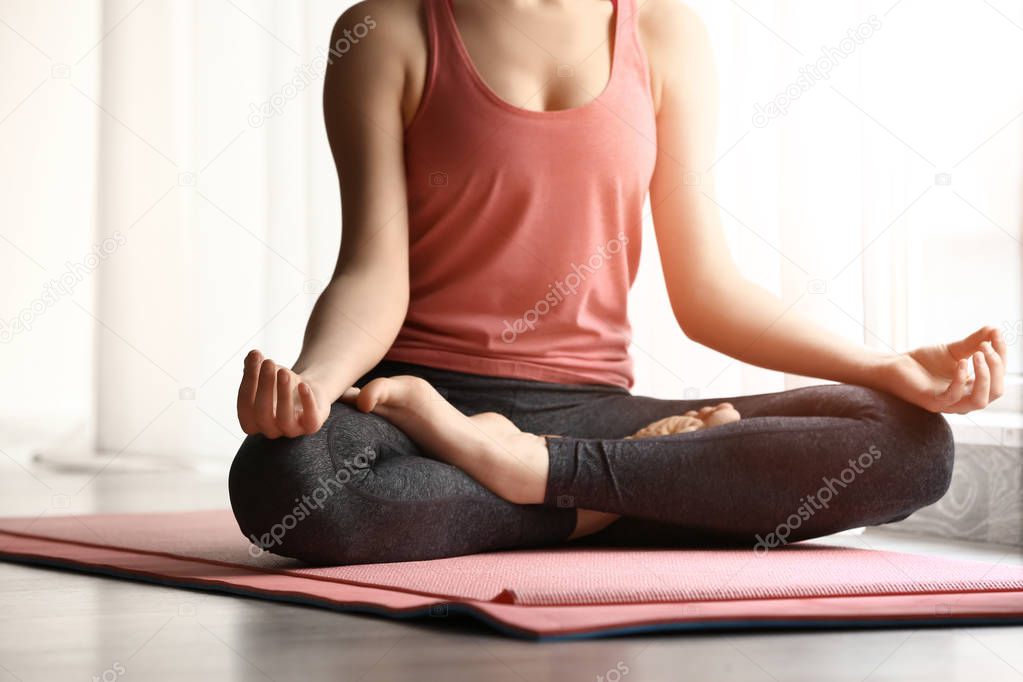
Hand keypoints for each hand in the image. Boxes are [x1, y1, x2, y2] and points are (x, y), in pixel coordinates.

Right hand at [236, 350, 331, 437]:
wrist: (308, 389)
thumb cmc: (280, 383)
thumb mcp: (266, 373)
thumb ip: (254, 366)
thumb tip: (252, 355)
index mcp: (252, 421)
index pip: (244, 406)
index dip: (248, 382)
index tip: (255, 357)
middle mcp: (270, 430)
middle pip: (262, 414)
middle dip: (264, 386)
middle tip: (269, 362)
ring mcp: (291, 430)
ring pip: (284, 419)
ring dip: (283, 394)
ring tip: (284, 372)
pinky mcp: (311, 426)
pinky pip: (310, 420)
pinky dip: (307, 402)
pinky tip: (303, 385)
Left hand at [881, 326, 1006, 413]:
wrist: (895, 366)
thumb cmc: (924, 361)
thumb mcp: (954, 350)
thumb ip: (975, 342)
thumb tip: (995, 329)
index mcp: (974, 388)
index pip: (999, 376)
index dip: (1001, 355)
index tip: (997, 335)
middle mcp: (966, 399)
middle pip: (996, 391)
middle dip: (996, 367)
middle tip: (986, 347)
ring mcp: (949, 404)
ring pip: (980, 401)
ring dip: (985, 377)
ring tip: (979, 354)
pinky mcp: (932, 403)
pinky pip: (953, 397)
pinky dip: (960, 379)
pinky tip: (960, 362)